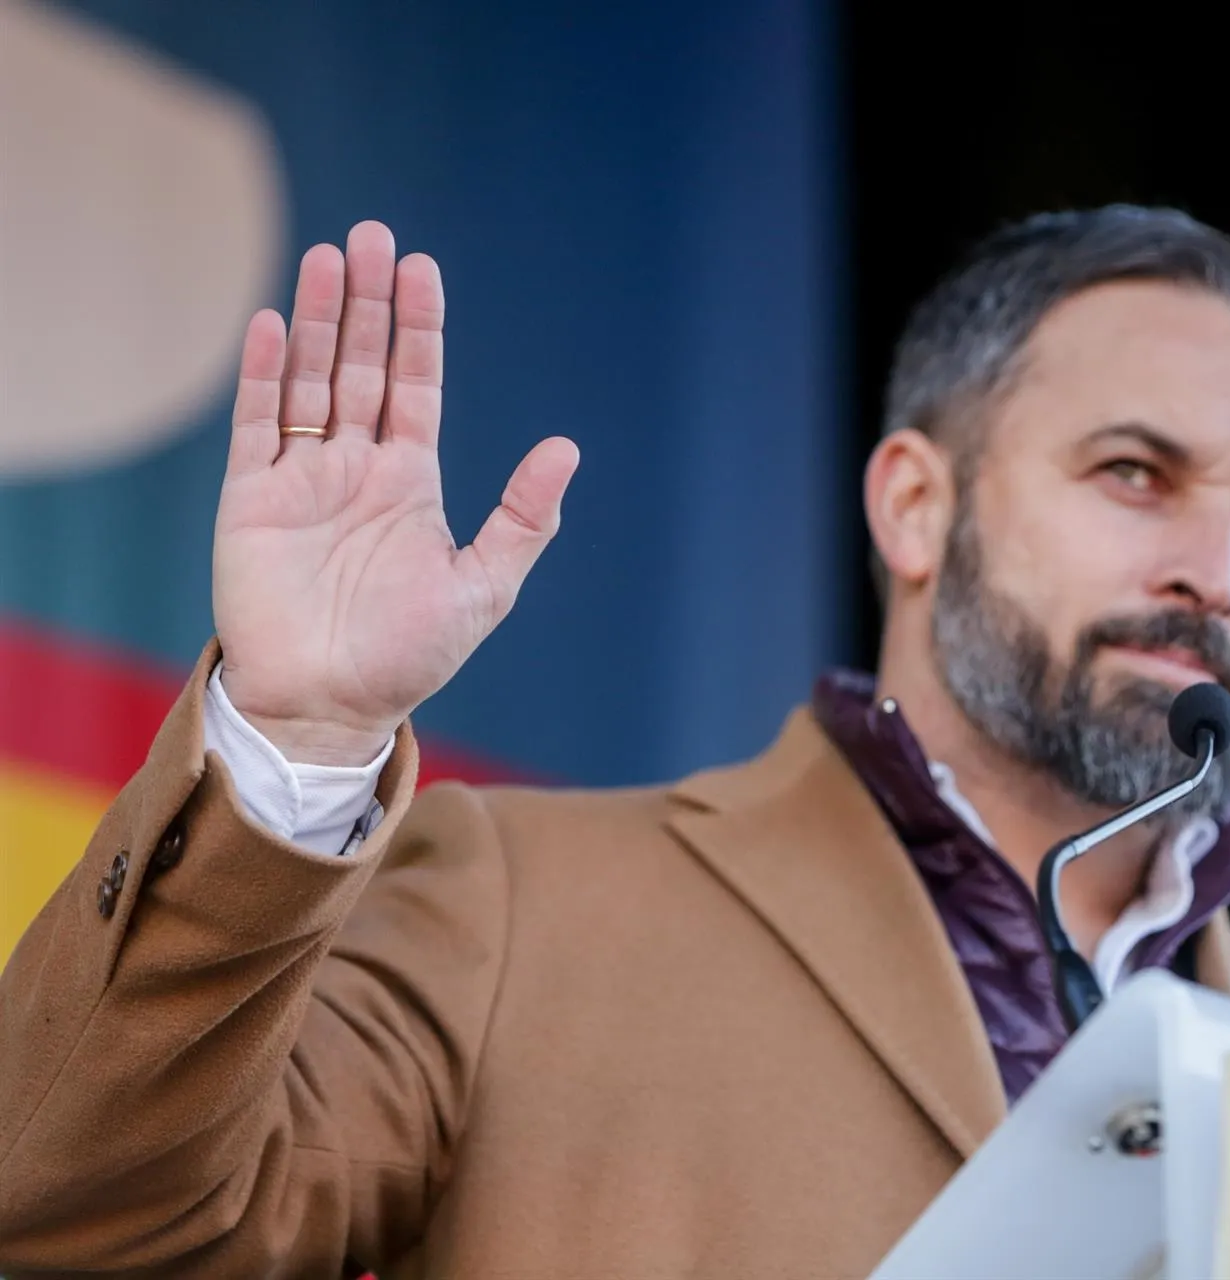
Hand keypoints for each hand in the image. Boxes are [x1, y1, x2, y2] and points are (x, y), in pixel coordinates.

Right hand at [213, 222, 577, 764]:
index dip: (419, 327)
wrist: (328, 706)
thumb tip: (567, 448)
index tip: (422, 267)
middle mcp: (356, 468)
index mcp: (410, 481)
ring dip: (317, 318)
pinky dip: (264, 373)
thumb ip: (522, 518)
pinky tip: (272, 324)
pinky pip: (258, 424)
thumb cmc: (408, 654)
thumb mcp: (483, 585)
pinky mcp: (250, 500)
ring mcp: (302, 479)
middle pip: (362, 364)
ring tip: (328, 256)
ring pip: (310, 379)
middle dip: (369, 302)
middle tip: (373, 235)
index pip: (416, 385)